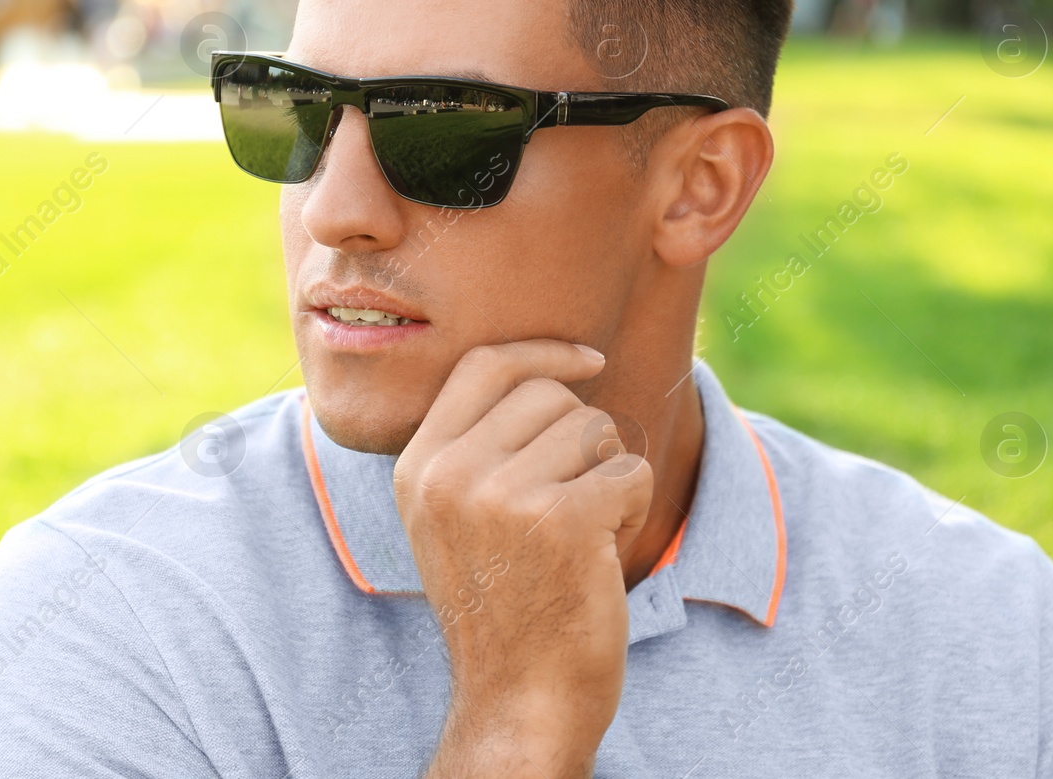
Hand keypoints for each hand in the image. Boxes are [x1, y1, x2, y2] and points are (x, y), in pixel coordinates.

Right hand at [394, 340, 652, 778]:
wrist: (518, 699)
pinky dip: (635, 507)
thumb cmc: (503, 605)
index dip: (543, 352)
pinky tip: (603, 552)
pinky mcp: (561, 520)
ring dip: (608, 475)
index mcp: (418, 466)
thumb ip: (475, 444)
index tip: (590, 360)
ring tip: (584, 532)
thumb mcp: (454, 517)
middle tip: (574, 500)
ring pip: (594, 430)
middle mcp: (450, 474)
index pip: (483, 365)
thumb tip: (546, 366)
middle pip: (549, 394)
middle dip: (582, 438)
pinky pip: (630, 471)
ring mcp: (502, 495)